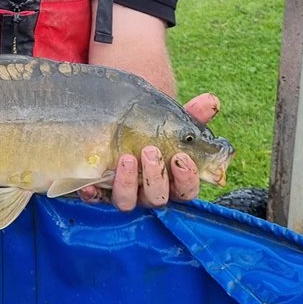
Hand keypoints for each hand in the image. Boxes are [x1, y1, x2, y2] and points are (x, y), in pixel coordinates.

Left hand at [81, 92, 221, 210]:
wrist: (121, 124)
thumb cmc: (153, 129)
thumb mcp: (171, 122)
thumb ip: (193, 115)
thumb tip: (212, 101)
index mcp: (172, 181)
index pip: (186, 191)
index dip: (186, 179)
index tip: (181, 157)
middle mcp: (149, 192)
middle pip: (158, 198)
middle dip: (155, 176)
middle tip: (150, 151)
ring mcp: (123, 193)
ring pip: (128, 202)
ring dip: (128, 183)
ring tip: (126, 157)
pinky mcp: (98, 192)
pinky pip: (94, 200)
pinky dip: (93, 194)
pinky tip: (90, 184)